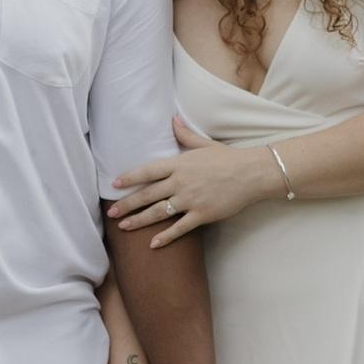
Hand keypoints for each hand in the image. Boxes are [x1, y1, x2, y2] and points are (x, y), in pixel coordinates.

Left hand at [108, 117, 271, 246]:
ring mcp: (191, 199)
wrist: (251, 174)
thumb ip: (184, 134)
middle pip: (148, 194)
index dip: (130, 178)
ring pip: (159, 212)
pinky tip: (152, 244)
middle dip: (127, 204)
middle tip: (111, 212)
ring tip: (123, 227)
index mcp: (179, 163)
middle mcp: (181, 182)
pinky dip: (165, 237)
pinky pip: (179, 228)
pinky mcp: (202, 215)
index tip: (114, 184)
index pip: (148, 171)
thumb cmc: (228, 158)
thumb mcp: (204, 144)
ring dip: (139, 220)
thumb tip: (173, 119)